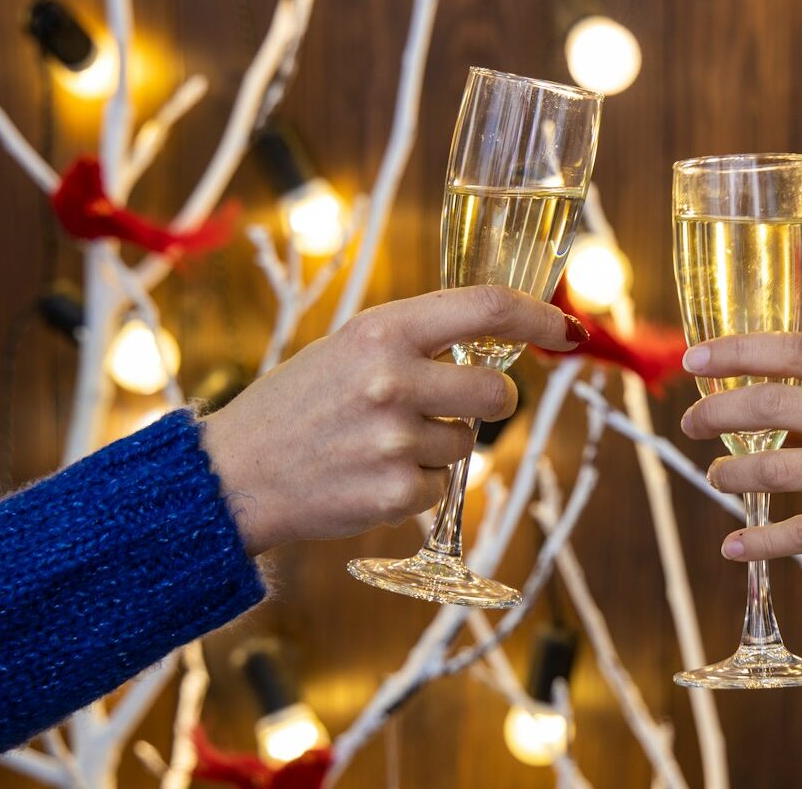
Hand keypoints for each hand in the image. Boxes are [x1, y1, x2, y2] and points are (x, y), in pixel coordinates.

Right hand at [202, 285, 588, 554]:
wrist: (232, 475)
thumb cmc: (296, 406)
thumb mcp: (349, 349)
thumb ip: (416, 341)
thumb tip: (495, 341)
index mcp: (382, 330)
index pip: (487, 308)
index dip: (539, 317)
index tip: (569, 329)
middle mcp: (393, 380)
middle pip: (498, 391)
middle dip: (489, 401)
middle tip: (454, 405)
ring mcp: (396, 440)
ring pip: (467, 445)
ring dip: (438, 447)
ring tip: (377, 444)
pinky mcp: (395, 493)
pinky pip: (440, 487)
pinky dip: (414, 486)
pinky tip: (366, 476)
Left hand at [679, 332, 801, 579]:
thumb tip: (774, 406)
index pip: (795, 348)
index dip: (736, 350)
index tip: (695, 359)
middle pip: (772, 402)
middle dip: (717, 412)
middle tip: (690, 423)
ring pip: (777, 466)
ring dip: (732, 472)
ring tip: (715, 475)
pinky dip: (761, 541)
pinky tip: (734, 546)